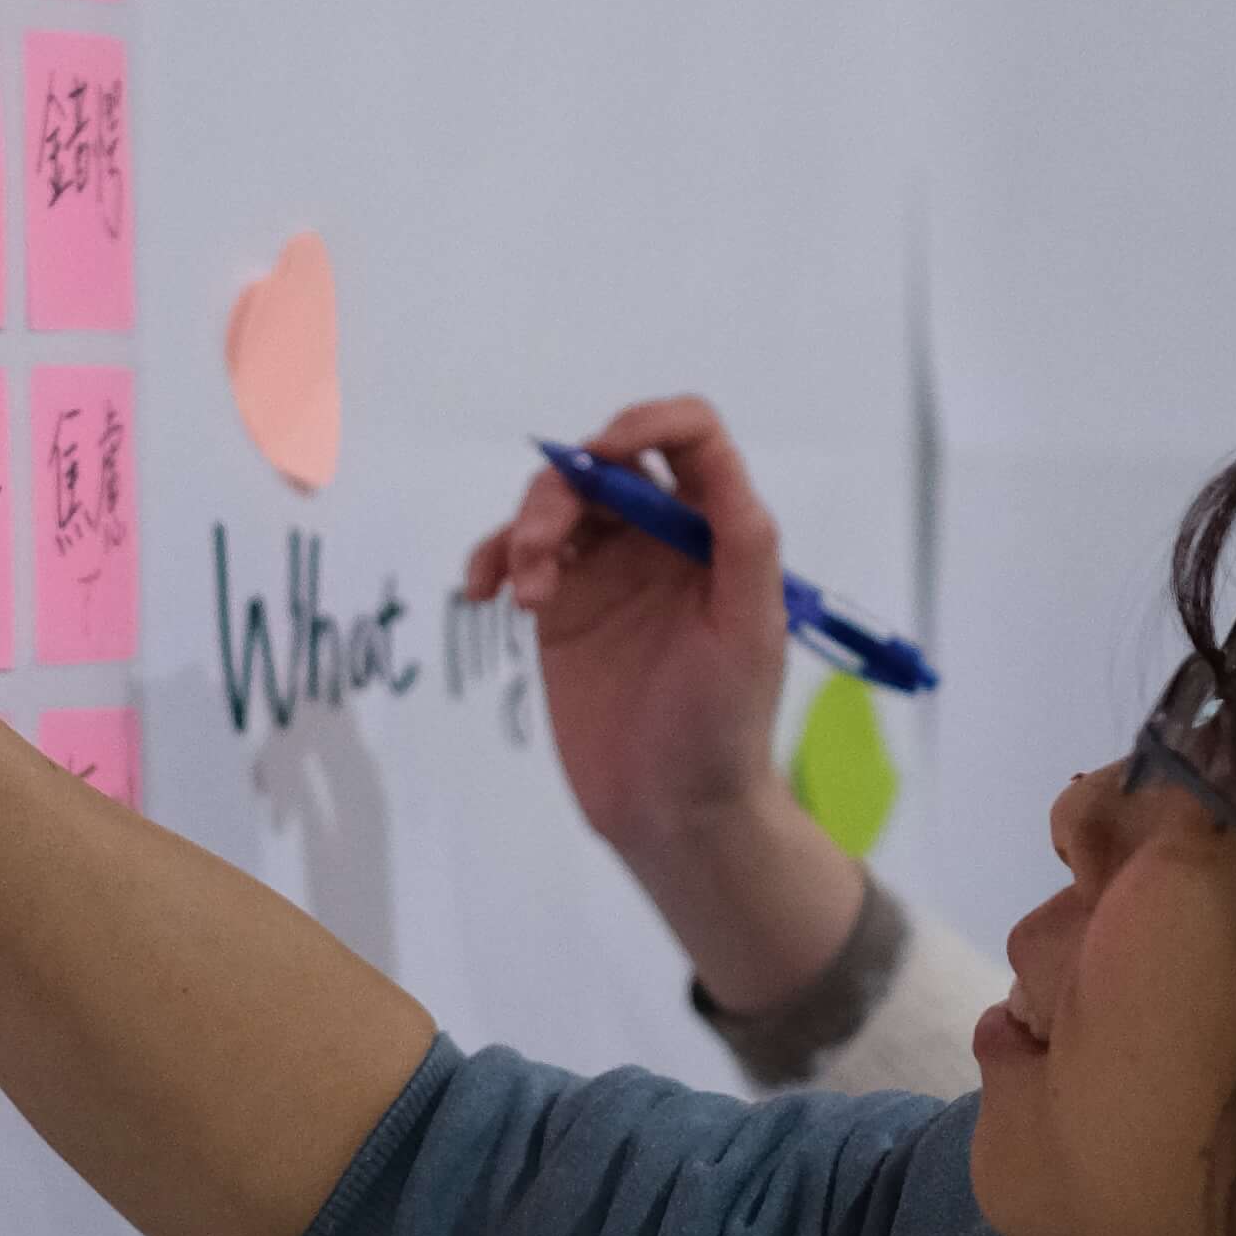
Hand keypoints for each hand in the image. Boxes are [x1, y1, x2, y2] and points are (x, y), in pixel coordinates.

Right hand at [461, 393, 792, 857]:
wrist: (674, 812)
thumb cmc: (725, 722)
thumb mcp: (752, 626)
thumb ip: (740, 537)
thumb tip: (707, 457)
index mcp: (716, 531)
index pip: (691, 437)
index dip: (646, 423)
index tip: (600, 456)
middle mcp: (660, 537)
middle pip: (604, 465)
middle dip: (562, 493)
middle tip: (541, 553)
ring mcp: (606, 571)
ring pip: (555, 505)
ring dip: (526, 529)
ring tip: (525, 593)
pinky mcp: (560, 608)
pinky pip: (516, 556)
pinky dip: (491, 557)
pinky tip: (483, 590)